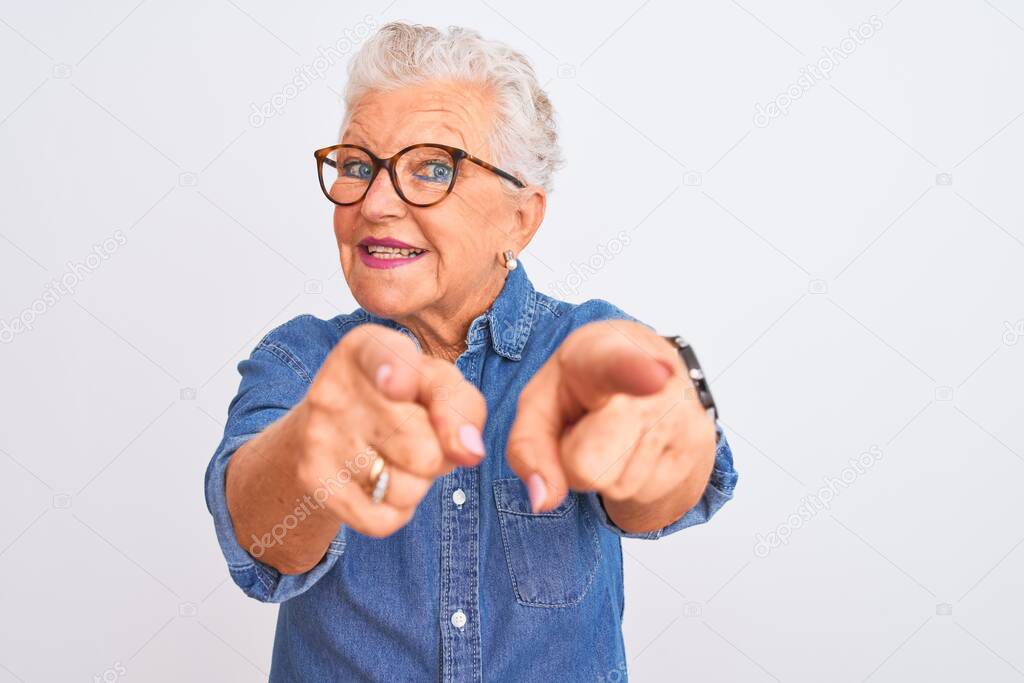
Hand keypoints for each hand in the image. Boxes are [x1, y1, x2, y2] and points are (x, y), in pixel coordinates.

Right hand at [297, 324, 486, 536]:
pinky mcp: (314, 481)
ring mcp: (319, 437)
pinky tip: (380, 484)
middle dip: (436, 453)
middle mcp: (333, 390)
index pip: (385, 361)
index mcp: (364, 349)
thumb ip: (461, 405)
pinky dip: (396, 511)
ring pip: (407, 488)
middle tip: (416, 437)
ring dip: (418, 483)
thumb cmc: (398, 400)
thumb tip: (470, 450)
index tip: (399, 385)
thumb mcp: (434, 384)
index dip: (397, 375)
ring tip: (396, 458)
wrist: (326, 431)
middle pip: (423, 448)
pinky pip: (382, 520)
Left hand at [506, 320, 715, 531]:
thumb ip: (527, 449)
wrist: (647, 364)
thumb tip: (543, 499)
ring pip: (616, 486)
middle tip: (591, 424)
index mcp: (604, 354)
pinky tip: (638, 444)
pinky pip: (641, 493)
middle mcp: (655, 378)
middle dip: (576, 460)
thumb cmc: (583, 382)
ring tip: (617, 431)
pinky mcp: (699, 443)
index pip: (619, 365)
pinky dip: (630, 478)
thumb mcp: (539, 404)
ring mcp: (682, 412)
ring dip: (606, 471)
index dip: (635, 372)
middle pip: (589, 466)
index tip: (655, 376)